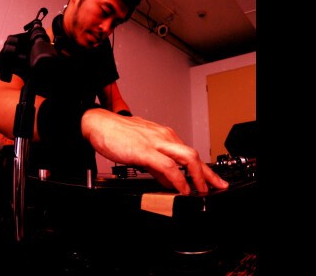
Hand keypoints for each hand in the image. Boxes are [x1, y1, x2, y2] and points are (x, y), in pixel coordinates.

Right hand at [81, 108, 228, 194]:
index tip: (212, 179)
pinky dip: (178, 179)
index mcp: (163, 135)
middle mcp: (164, 136)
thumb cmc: (117, 134)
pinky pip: (168, 166)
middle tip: (216, 187)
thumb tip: (169, 180)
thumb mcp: (141, 149)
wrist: (99, 124)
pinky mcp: (145, 150)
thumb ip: (157, 165)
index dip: (203, 168)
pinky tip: (181, 188)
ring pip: (186, 157)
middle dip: (207, 173)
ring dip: (197, 176)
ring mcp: (156, 142)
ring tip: (202, 191)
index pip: (189, 152)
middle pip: (193, 154)